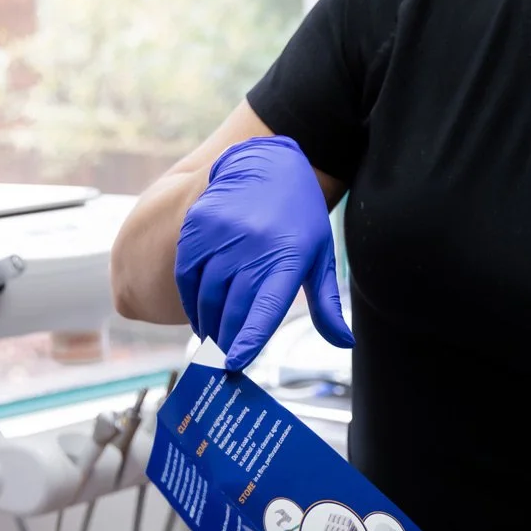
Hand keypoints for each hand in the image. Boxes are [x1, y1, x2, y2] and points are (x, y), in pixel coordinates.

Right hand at [175, 135, 352, 372]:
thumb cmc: (298, 220)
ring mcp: (221, 236)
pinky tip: (200, 315)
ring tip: (214, 340)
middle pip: (233, 308)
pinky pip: (186, 277)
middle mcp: (252, 247)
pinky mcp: (197, 229)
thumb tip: (344, 343)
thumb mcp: (321, 257)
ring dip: (209, 324)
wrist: (267, 167)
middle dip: (228, 340)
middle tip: (225, 363)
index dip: (250, 337)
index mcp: (288, 258)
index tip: (236, 363)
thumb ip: (326, 303)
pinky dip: (191, 302)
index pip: (265, 306)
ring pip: (207, 296)